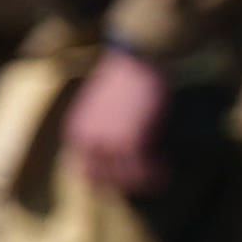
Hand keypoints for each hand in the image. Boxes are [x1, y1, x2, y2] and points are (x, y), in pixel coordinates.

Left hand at [61, 43, 173, 198]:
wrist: (136, 57)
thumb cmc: (122, 76)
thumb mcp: (100, 106)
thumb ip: (100, 128)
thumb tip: (111, 146)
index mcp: (76, 131)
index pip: (84, 171)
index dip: (106, 179)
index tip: (126, 179)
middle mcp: (88, 141)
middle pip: (103, 180)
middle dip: (125, 184)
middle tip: (144, 181)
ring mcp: (109, 142)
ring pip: (125, 179)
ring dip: (143, 182)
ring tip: (158, 176)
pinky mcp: (132, 140)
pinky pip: (143, 170)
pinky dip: (155, 174)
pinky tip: (165, 169)